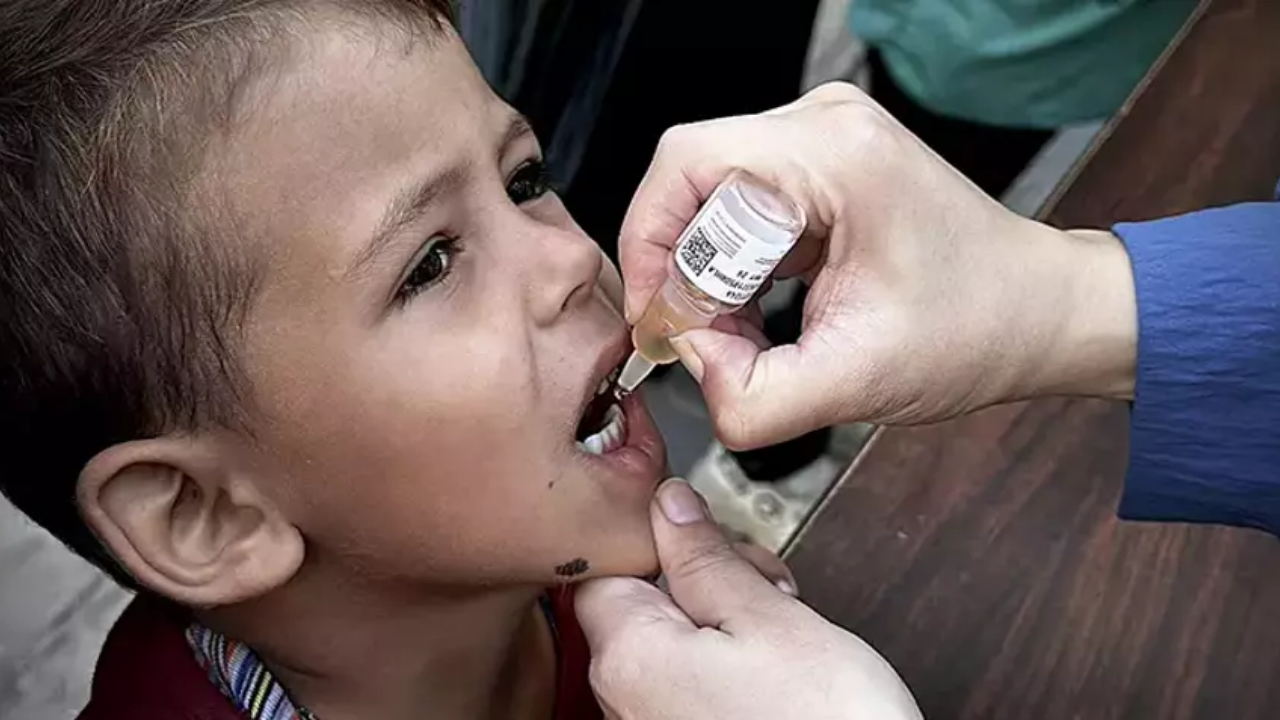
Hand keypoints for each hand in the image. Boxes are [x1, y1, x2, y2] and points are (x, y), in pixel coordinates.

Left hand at [575, 479, 921, 719]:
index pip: (604, 568)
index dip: (657, 539)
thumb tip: (669, 506)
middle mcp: (624, 700)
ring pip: (674, 641)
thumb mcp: (769, 618)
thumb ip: (705, 556)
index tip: (707, 530)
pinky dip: (729, 662)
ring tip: (784, 623)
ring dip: (726, 617)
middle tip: (766, 581)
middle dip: (705, 577)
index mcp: (629, 657)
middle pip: (643, 603)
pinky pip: (691, 682)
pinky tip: (777, 663)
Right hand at [620, 82, 1136, 448]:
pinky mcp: (821, 169)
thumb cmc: (978, 330)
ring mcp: (823, 140)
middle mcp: (825, 127)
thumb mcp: (856, 383)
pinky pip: (740, 206)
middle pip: (691, 178)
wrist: (1040, 313)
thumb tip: (691, 365)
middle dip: (680, 267)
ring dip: (706, 271)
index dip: (652, 248)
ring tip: (737, 333)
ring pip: (709, 194)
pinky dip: (733, 266)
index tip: (662, 321)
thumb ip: (751, 397)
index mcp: (836, 155)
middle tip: (700, 339)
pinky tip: (757, 314)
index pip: (687, 167)